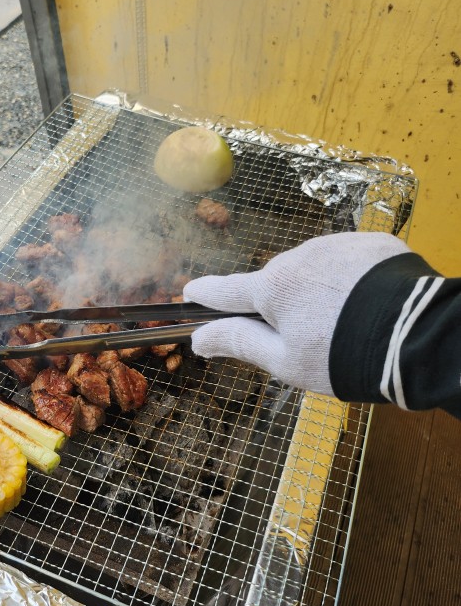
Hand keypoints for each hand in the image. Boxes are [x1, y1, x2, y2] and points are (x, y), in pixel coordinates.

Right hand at [183, 232, 410, 393]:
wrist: (416, 334)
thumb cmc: (343, 355)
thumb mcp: (284, 361)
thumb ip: (238, 343)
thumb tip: (198, 339)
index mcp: (272, 288)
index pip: (226, 290)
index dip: (205, 294)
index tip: (190, 293)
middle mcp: (298, 257)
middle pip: (276, 284)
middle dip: (282, 305)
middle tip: (308, 338)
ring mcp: (336, 245)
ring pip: (313, 271)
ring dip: (318, 292)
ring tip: (346, 325)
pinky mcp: (370, 243)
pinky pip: (347, 262)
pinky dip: (350, 281)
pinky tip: (367, 306)